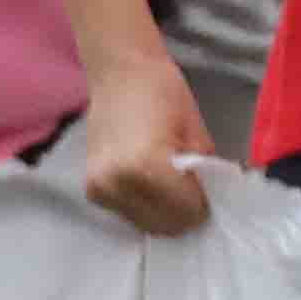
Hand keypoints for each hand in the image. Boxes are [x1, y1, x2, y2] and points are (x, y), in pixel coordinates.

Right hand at [77, 46, 218, 235]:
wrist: (120, 74)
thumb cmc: (164, 94)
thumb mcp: (197, 135)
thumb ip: (202, 175)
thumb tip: (208, 203)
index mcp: (146, 166)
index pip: (187, 211)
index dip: (204, 205)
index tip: (208, 191)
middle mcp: (117, 183)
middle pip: (164, 224)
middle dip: (183, 213)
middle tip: (191, 190)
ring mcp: (101, 189)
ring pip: (146, 224)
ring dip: (163, 212)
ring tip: (169, 186)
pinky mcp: (92, 190)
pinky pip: (128, 213)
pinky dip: (144, 206)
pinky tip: (148, 183)